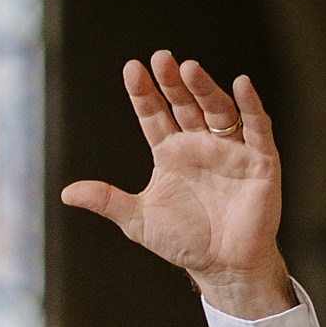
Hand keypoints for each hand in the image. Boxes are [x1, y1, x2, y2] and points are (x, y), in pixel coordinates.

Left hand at [60, 53, 290, 318]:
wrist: (225, 268)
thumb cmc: (184, 242)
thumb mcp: (138, 220)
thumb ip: (107, 201)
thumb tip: (66, 193)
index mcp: (170, 153)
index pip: (154, 114)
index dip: (143, 93)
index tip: (132, 69)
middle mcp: (199, 144)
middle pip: (184, 104)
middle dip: (173, 82)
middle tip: (161, 58)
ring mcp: (230, 149)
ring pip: (217, 110)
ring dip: (205, 88)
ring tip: (189, 69)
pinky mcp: (259, 161)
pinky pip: (257, 128)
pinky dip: (251, 106)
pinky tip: (242, 85)